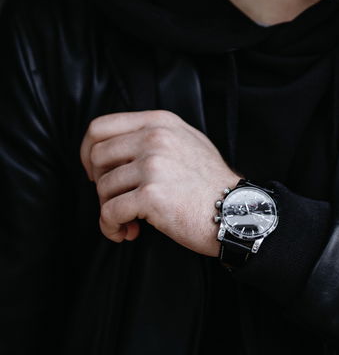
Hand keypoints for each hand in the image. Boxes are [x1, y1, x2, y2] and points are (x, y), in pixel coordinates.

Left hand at [80, 109, 241, 255]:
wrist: (234, 210)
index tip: (94, 171)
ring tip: (129, 221)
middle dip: (99, 184)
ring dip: (109, 210)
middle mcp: (154, 137)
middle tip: (116, 200)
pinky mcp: (151, 194)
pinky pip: (110, 212)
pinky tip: (128, 232)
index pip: (100, 127)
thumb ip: (154, 135)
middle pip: (97, 156)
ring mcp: (153, 164)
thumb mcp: (187, 140)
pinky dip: (112, 227)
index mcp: (159, 122)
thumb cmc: (210, 182)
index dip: (88, 151)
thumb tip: (116, 147)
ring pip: (102, 187)